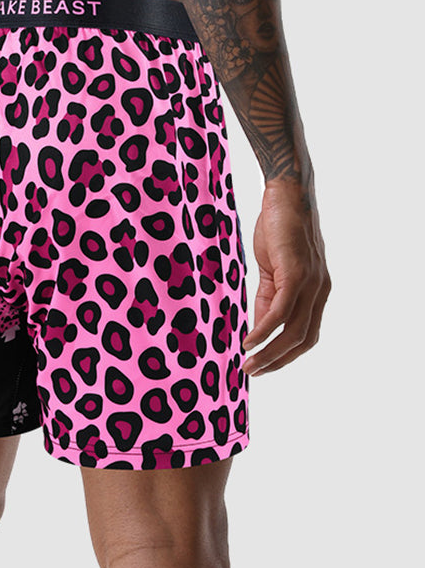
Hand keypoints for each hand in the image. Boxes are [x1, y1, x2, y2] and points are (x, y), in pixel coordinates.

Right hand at [242, 179, 330, 375]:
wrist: (286, 194)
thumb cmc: (277, 228)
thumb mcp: (272, 269)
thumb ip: (268, 298)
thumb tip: (259, 327)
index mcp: (316, 292)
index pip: (306, 335)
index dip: (285, 355)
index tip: (262, 366)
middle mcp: (320, 291)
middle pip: (303, 339)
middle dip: (277, 361)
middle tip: (252, 373)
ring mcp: (310, 282)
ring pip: (293, 330)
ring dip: (269, 352)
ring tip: (248, 364)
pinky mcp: (296, 272)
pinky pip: (281, 310)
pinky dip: (264, 330)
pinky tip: (249, 340)